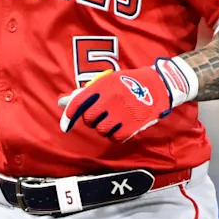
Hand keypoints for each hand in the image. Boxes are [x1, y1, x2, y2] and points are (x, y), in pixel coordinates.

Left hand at [58, 58, 192, 141]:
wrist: (157, 87)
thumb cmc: (127, 83)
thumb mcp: (106, 81)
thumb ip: (84, 93)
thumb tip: (61, 102)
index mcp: (102, 86)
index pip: (78, 103)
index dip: (69, 116)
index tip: (65, 126)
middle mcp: (110, 100)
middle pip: (88, 119)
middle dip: (90, 119)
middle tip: (100, 115)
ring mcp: (121, 113)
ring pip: (100, 130)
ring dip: (103, 127)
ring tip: (112, 119)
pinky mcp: (132, 125)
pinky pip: (114, 137)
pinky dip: (114, 135)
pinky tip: (120, 127)